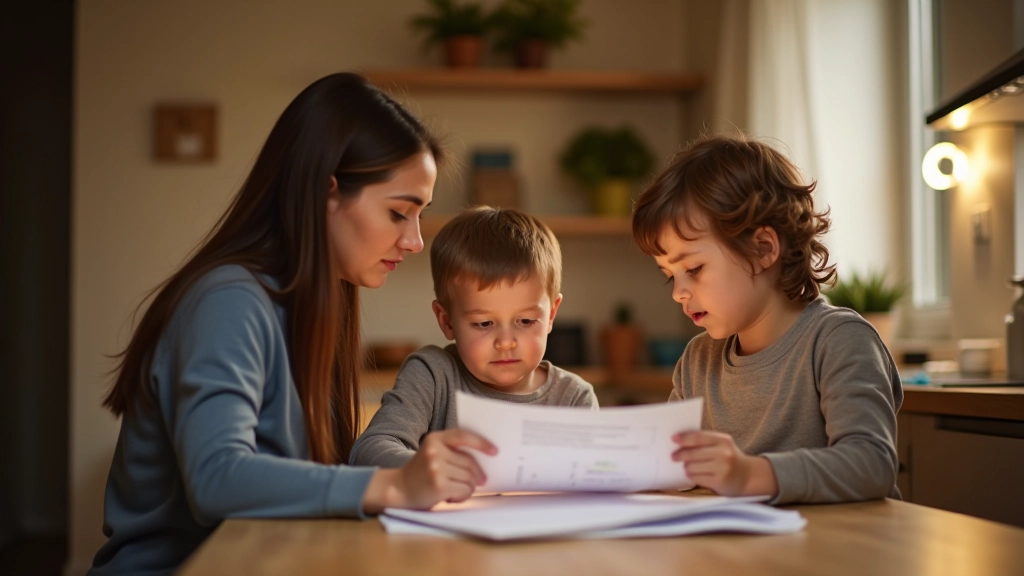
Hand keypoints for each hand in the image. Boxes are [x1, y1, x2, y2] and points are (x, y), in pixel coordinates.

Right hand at [362, 429, 496, 513]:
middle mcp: (434, 451)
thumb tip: (484, 460)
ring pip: (469, 478)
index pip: (463, 436)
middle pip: (470, 462)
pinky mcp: (438, 485)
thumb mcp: (432, 454)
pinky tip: (452, 497)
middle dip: (477, 475)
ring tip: (458, 490)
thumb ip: (452, 452)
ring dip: (469, 487)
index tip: (494, 451)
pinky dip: (463, 496)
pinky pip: (464, 490)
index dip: (481, 443)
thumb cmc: (420, 473)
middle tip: (480, 482)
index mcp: (434, 439)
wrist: (397, 490)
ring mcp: (436, 468)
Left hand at [672, 431, 777, 497]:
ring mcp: (722, 468)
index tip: (673, 439)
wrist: (748, 476)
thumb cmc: (729, 458)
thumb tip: (680, 442)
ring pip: (692, 467)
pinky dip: (692, 476)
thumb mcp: (722, 445)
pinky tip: (695, 474)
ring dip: (687, 467)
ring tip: (689, 466)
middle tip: (674, 456)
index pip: (699, 437)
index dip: (684, 438)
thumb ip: (705, 442)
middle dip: (680, 455)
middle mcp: (724, 453)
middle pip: (693, 453)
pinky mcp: (719, 482)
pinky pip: (697, 478)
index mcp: (723, 440)